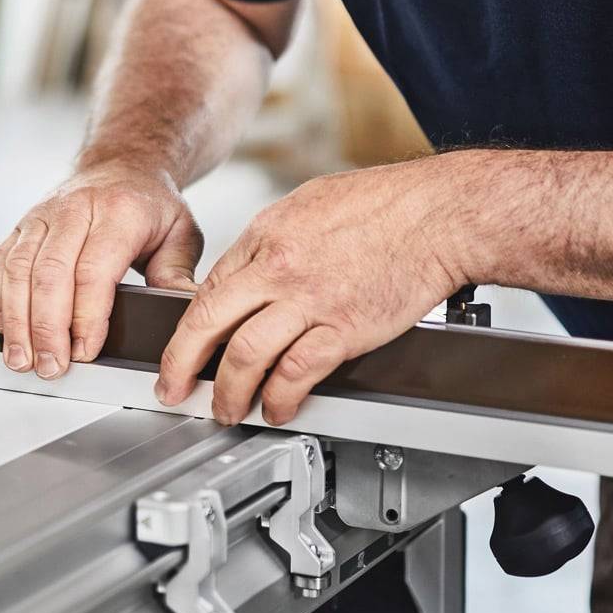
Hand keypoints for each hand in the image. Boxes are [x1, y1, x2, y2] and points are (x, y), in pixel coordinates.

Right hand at [0, 161, 203, 379]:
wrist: (123, 164)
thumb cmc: (149, 204)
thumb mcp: (182, 234)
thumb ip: (177, 275)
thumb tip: (180, 311)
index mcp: (119, 211)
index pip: (93, 270)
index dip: (85, 316)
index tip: (85, 351)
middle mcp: (75, 209)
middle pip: (49, 273)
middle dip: (47, 327)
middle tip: (52, 366)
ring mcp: (42, 215)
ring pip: (18, 269)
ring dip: (17, 320)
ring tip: (23, 358)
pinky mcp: (21, 225)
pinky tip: (7, 328)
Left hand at [156, 155, 475, 424]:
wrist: (439, 213)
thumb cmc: (386, 203)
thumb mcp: (308, 204)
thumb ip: (274, 240)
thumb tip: (252, 270)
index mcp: (266, 235)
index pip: (209, 290)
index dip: (187, 330)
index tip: (179, 352)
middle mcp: (279, 268)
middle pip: (210, 323)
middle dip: (182, 365)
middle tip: (173, 388)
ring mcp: (310, 300)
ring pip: (247, 355)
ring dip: (230, 392)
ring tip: (226, 409)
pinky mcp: (345, 328)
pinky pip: (298, 372)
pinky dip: (282, 397)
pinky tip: (278, 407)